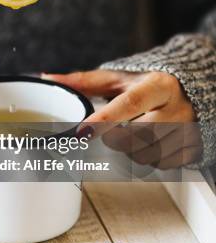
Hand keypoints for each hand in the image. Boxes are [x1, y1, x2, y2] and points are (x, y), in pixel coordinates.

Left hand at [43, 70, 201, 168]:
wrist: (189, 88)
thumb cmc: (147, 83)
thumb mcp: (118, 77)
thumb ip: (84, 80)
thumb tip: (50, 79)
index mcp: (158, 84)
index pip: (131, 103)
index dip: (105, 119)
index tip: (83, 131)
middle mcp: (176, 106)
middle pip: (141, 134)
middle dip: (115, 140)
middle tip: (106, 133)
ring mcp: (187, 129)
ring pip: (150, 154)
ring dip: (130, 152)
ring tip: (128, 136)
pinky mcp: (192, 147)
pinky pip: (162, 165)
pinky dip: (147, 160)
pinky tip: (145, 145)